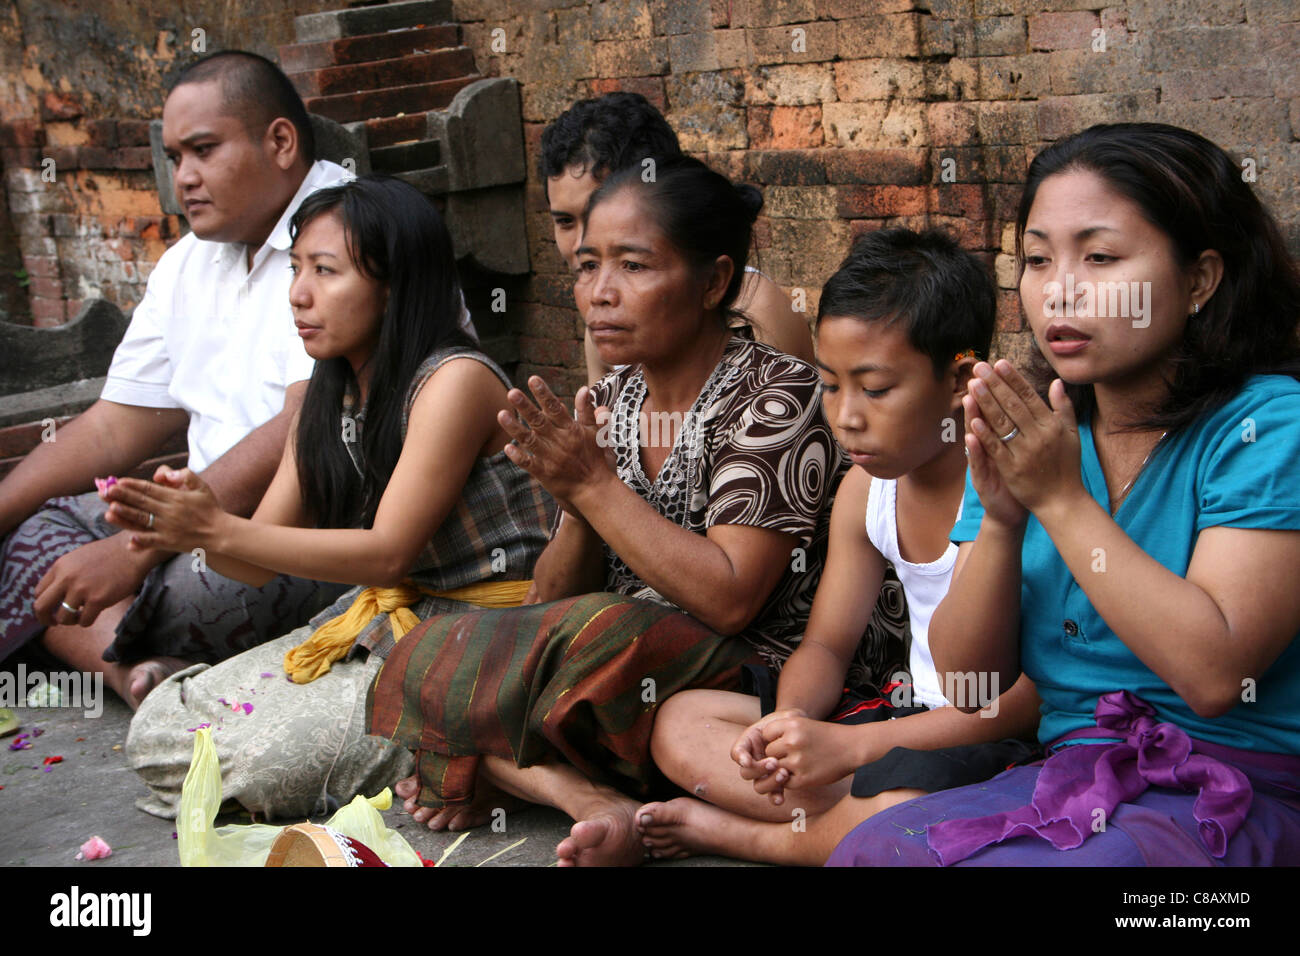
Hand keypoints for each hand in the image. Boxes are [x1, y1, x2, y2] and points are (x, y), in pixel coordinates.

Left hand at [32, 534, 157, 627]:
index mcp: (60, 566)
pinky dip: (86, 621)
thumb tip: (58, 592)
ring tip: (80, 616)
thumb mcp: (79, 557)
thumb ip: (66, 572)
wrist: (134, 551)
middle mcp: (67, 578)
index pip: (39, 592)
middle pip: (41, 607)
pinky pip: (84, 621)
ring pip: (63, 618)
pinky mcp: (98, 599)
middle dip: (45, 619)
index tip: (52, 609)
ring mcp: (82, 589)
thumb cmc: (110, 554)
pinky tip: (94, 614)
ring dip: (70, 621)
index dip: (43, 604)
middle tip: (54, 623)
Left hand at [102, 466, 224, 553]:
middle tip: (106, 490)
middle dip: (122, 496)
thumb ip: (186, 476)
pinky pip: (152, 541)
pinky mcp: (169, 542)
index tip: (118, 481)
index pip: (149, 489)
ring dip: (125, 515)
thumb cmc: (210, 508)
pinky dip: (140, 541)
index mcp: (176, 497)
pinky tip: (128, 539)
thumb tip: (168, 474)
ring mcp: (168, 528)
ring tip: (110, 509)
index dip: (133, 485)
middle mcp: (170, 512)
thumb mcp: (202, 487)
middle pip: (141, 502)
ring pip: (142, 520)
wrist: (220, 533)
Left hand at [499, 378, 614, 512]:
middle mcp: (561, 442)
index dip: (544, 394)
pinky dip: (518, 456)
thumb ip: (588, 412)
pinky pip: (529, 464)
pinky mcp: (545, 474)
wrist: (595, 490)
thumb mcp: (597, 433)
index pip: (556, 408)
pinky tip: (507, 448)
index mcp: (572, 431)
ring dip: (515, 428)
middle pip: (540, 422)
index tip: (533, 379)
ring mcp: (552, 459)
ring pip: (530, 440)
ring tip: (501, 414)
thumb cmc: (596, 459)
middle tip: (512, 393)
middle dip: (525, 407)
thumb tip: (584, 389)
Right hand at [731, 708, 806, 804]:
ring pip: (758, 786)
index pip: (737, 751)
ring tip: (784, 773)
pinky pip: (772, 794)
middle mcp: (753, 760)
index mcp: (750, 742)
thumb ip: (784, 718)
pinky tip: (781, 798)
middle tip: (774, 762)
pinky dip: (775, 797)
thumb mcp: (786, 717)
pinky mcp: (776, 783)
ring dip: (769, 783)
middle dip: (758, 769)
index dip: (740, 757)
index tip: (747, 760)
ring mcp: (763, 774)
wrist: (802, 736)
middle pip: (746, 772)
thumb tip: (786, 722)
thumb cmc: (790, 723)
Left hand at [761, 715, 862, 794]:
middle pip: (768, 752)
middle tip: (793, 754)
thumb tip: (760, 748)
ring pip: (775, 768)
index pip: (765, 734)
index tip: (784, 741)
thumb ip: (782, 732)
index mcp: (792, 724)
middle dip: (777, 755)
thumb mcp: (803, 724)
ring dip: (783, 768)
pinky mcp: (803, 779)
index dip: (773, 739)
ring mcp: (797, 761)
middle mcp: (793, 741)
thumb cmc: (825, 735)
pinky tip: (804, 772)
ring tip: (798, 763)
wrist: (852, 747)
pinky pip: (785, 782)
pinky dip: (791, 780)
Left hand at [965, 360, 1082, 518]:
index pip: (1028, 396)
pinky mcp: (1012, 469)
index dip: (1013, 379)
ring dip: (986, 402)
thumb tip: (1056, 382)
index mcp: (1051, 425)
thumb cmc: (1067, 466)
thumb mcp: (1071, 434)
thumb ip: (1062, 407)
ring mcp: (1024, 453)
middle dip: (995, 384)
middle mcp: (1038, 436)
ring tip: (973, 384)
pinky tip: (973, 419)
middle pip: (1012, 405)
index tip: (999, 363)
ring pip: (1002, 423)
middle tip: (980, 367)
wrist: (1062, 501)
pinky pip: (996, 448)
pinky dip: (985, 434)